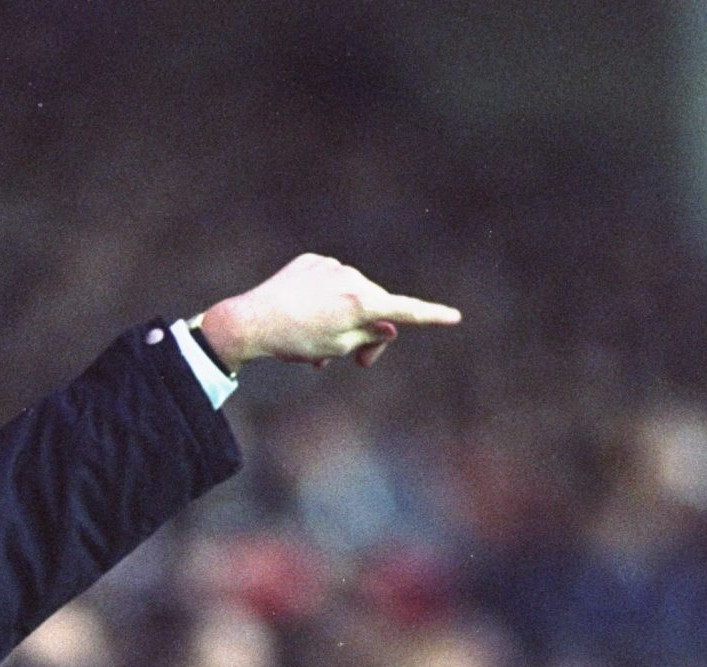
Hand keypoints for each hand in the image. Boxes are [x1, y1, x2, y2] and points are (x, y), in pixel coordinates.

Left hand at [196, 253, 460, 372]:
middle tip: (358, 364)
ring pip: (352, 295)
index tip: (455, 317)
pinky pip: (330, 282)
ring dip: (345, 318)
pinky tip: (305, 314)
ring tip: (318, 347)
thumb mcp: (339, 346)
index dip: (432, 316)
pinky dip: (326, 299)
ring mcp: (331, 266)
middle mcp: (352, 277)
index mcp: (362, 301)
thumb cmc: (297, 341)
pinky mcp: (312, 262)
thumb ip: (370, 335)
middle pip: (377, 306)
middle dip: (371, 333)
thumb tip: (391, 324)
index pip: (406, 310)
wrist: (252, 321)